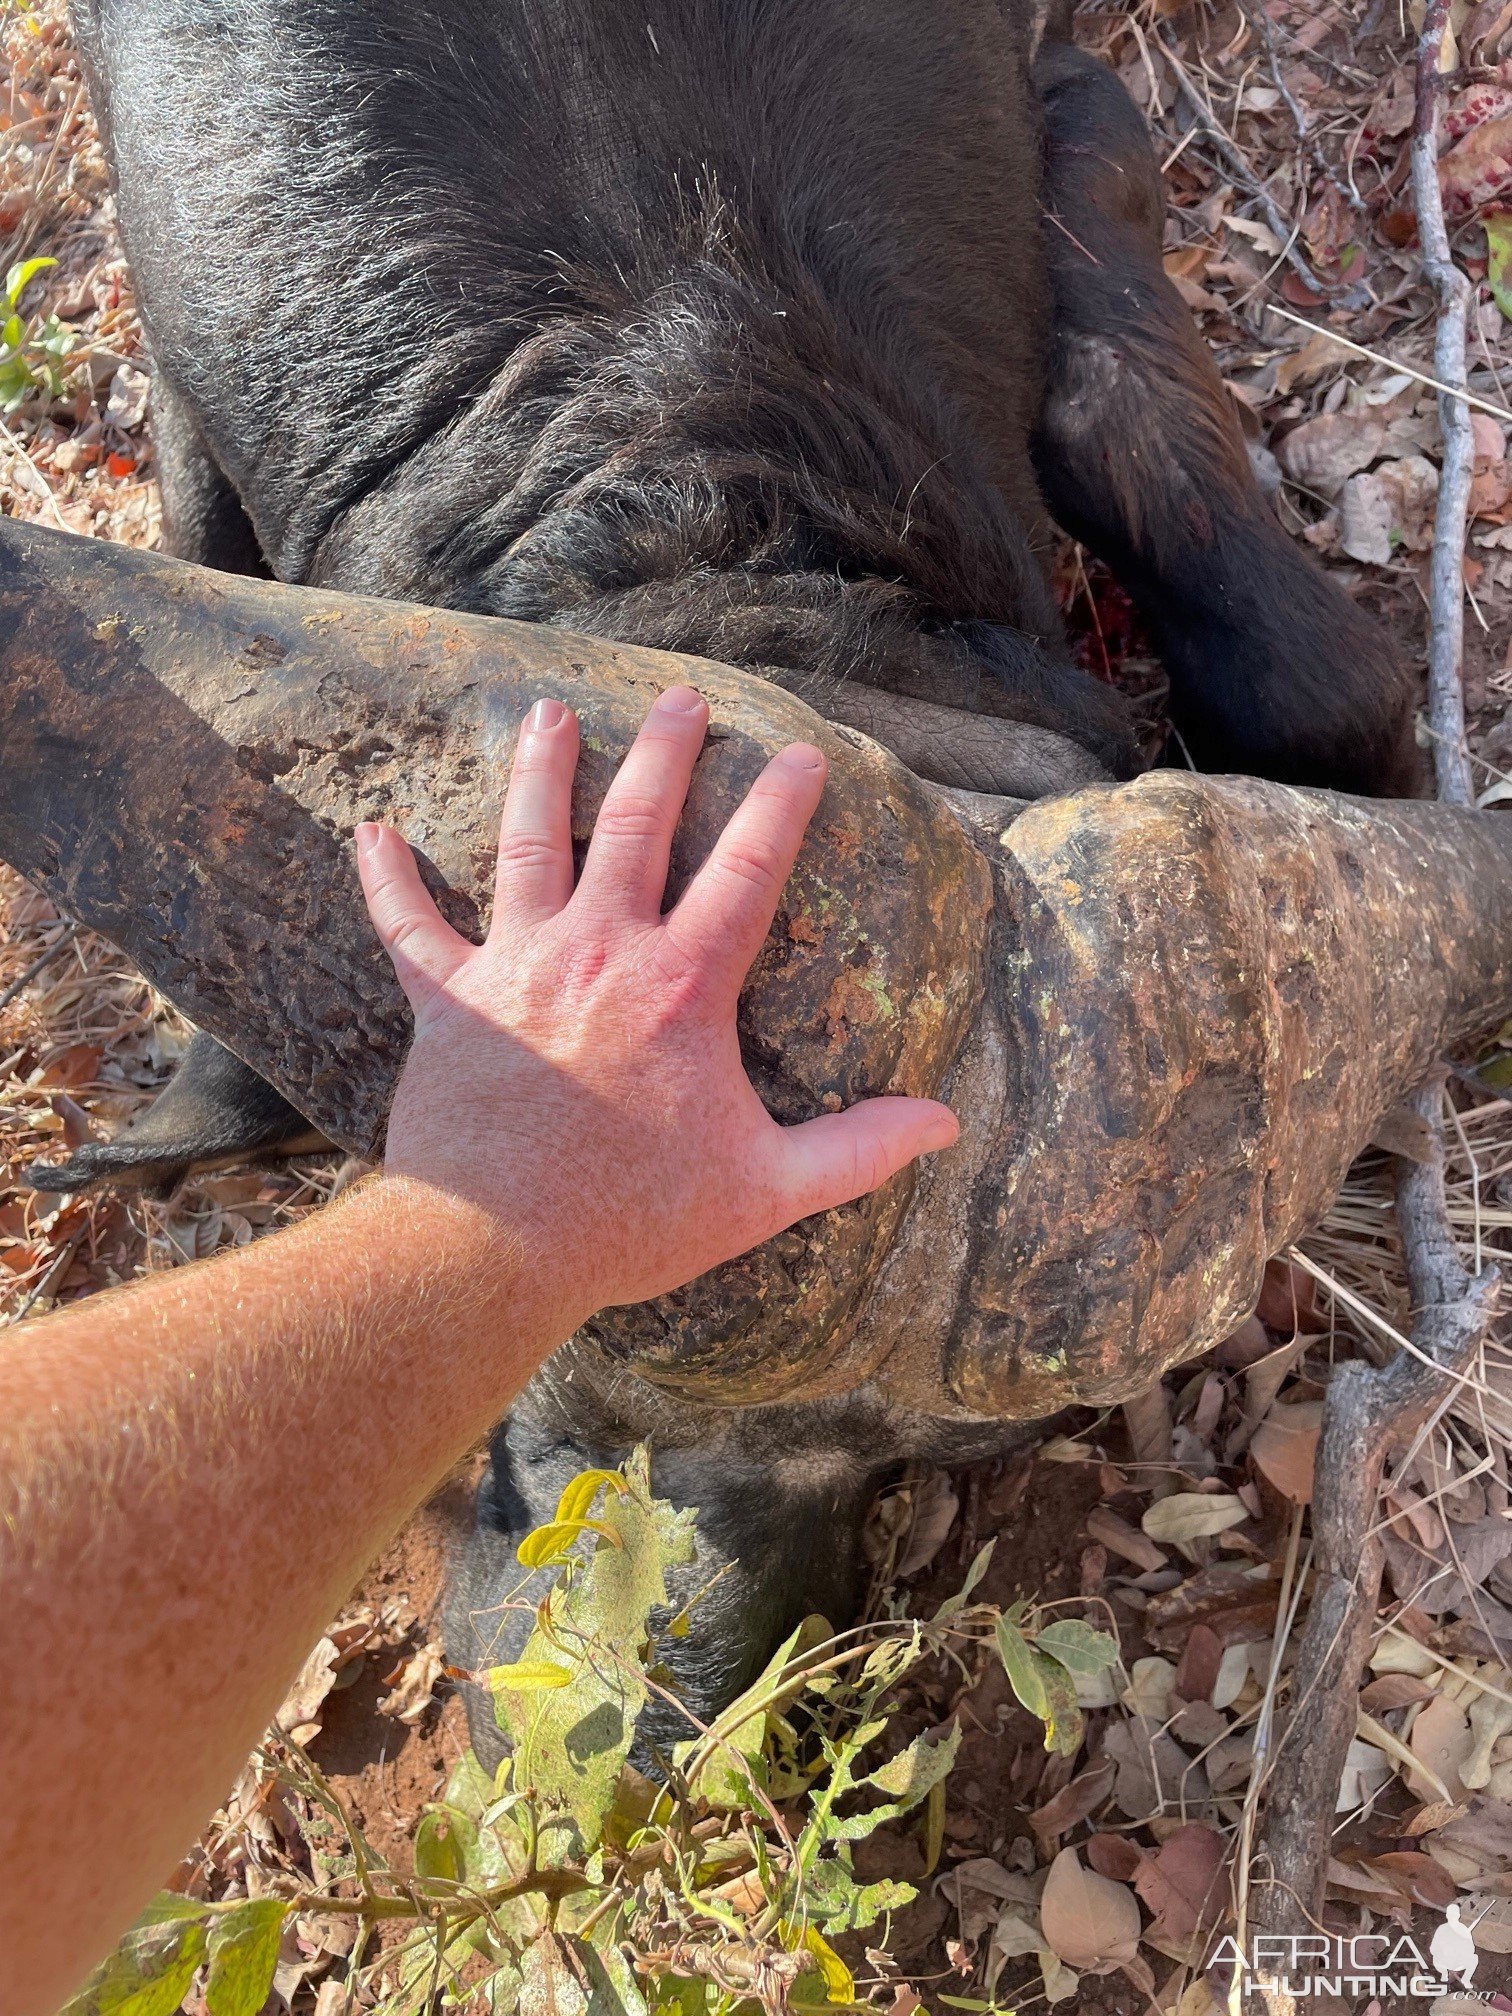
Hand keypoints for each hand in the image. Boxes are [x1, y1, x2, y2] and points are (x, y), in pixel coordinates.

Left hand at [355, 685, 957, 1328]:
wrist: (491, 1248)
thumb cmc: (631, 1222)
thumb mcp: (766, 1191)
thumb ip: (858, 1151)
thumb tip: (944, 1123)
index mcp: (682, 987)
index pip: (748, 870)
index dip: (782, 805)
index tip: (804, 753)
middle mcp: (600, 952)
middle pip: (638, 825)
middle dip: (665, 753)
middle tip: (679, 699)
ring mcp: (517, 967)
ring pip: (529, 842)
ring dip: (542, 772)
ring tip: (548, 713)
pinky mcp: (448, 1001)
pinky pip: (409, 925)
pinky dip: (387, 878)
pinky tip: (372, 832)